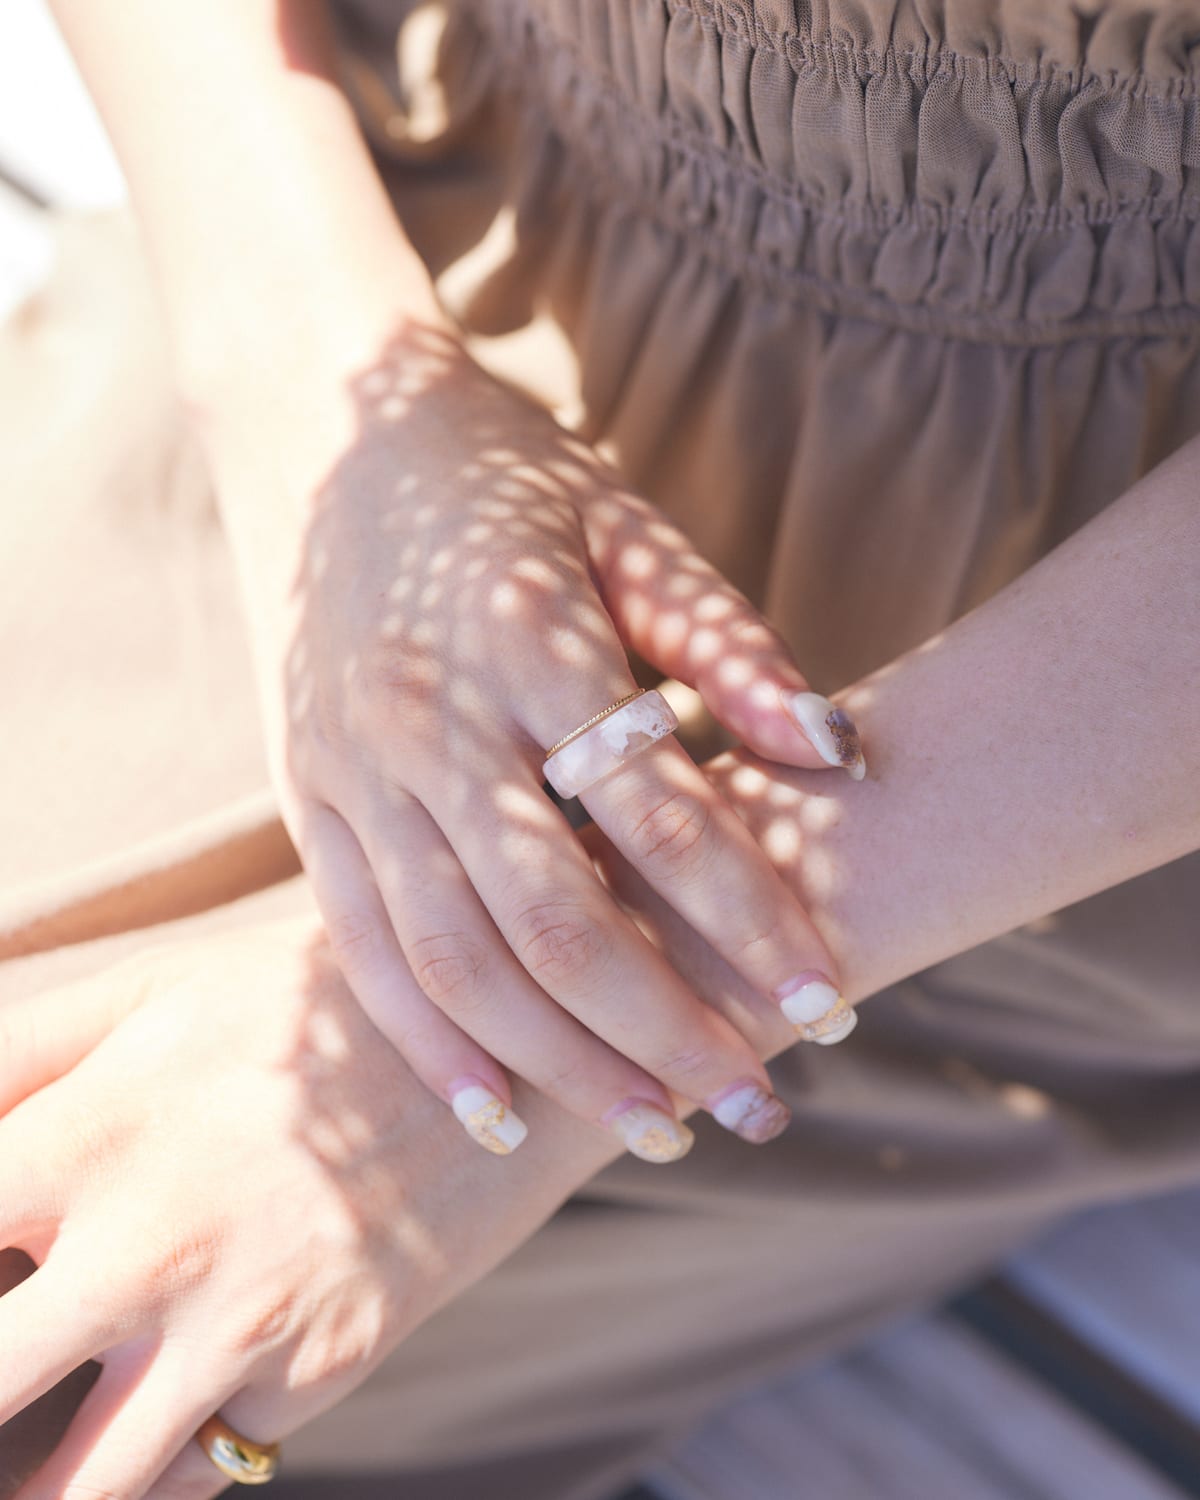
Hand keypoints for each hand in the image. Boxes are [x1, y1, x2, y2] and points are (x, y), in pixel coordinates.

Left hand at [0, 917, 608, 1499]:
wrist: (506, 1049)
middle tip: (7, 1361)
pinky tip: (152, 1409)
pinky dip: (153, 1459)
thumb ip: (17, 1050)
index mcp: (90, 1133)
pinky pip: (189, 1466)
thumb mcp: (160, 991)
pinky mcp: (314, 1377)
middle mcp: (149, 1244)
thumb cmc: (312, 1007)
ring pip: (72, 1491)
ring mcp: (237, 1326)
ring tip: (34, 1442)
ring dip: (38, 1481)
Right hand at [209, 319, 864, 1158]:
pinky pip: (363, 947)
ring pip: (458, 958)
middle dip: (666, 1028)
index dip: (752, 916)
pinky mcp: (308, 803)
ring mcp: (354, 769)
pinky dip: (428, 1042)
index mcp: (527, 639)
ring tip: (658, 1132)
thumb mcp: (628, 527)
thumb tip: (837, 752)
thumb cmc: (505, 479)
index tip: (831, 1000)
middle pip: (556, 918)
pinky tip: (497, 1112)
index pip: (659, 812)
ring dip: (560, 1062)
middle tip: (761, 1106)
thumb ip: (726, 643)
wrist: (321, 428)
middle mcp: (432, 719)